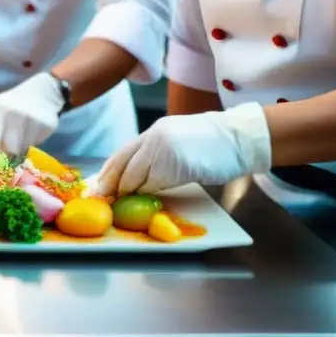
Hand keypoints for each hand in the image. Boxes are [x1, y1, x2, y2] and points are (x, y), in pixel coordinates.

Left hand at [0, 73, 63, 156]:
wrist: (41, 93)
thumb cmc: (10, 107)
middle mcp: (11, 113)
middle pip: (3, 150)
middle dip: (1, 158)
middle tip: (1, 160)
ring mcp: (30, 119)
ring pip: (19, 151)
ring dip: (16, 153)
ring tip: (16, 143)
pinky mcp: (45, 125)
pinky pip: (33, 146)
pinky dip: (29, 146)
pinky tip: (29, 136)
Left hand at [95, 103, 271, 195]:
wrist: (236, 137)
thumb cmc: (210, 144)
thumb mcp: (176, 140)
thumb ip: (156, 153)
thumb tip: (136, 176)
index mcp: (153, 132)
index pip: (122, 153)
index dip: (108, 172)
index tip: (98, 186)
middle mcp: (154, 138)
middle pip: (123, 164)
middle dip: (110, 184)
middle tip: (103, 199)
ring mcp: (165, 150)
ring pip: (135, 175)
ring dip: (127, 191)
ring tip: (120, 204)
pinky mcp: (177, 164)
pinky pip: (154, 182)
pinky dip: (146, 193)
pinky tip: (144, 200)